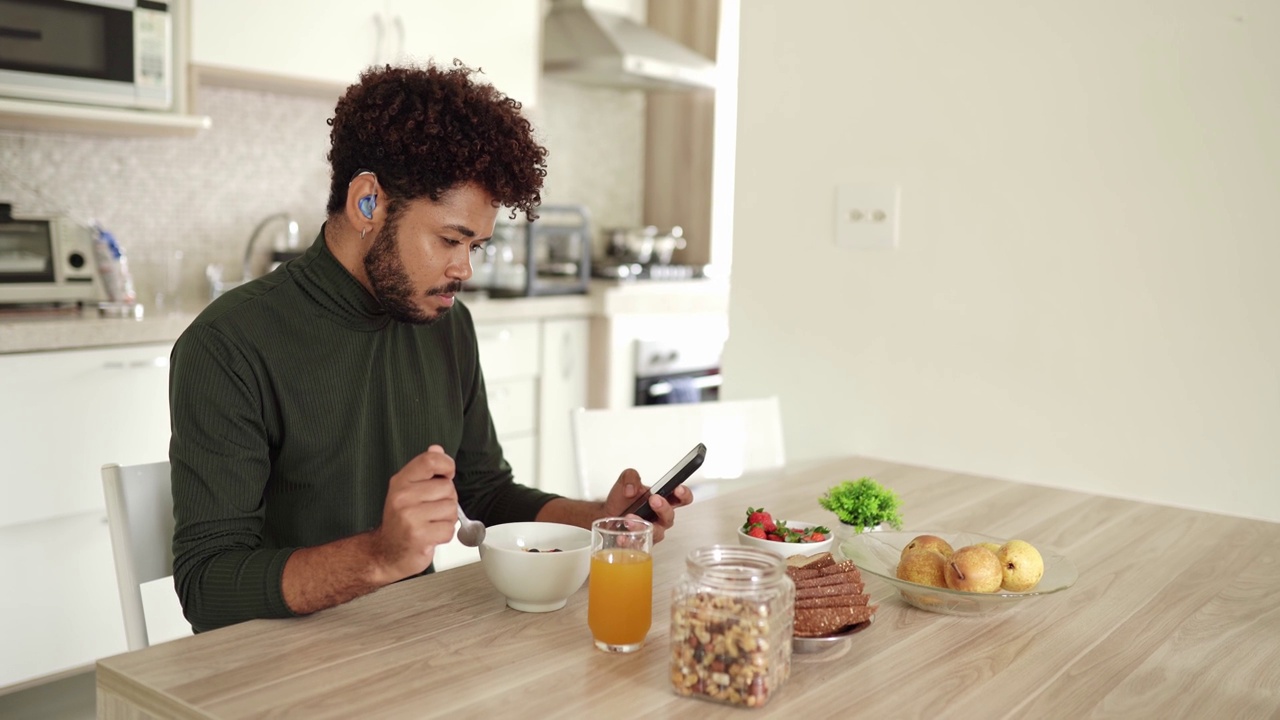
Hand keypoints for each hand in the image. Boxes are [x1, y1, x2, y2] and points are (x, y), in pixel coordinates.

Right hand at [369, 445, 458, 581]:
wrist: (385, 553)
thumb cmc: (400, 522)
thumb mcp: (407, 490)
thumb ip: (424, 470)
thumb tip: (437, 449)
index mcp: (401, 482)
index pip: (430, 460)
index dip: (446, 465)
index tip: (447, 474)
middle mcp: (403, 497)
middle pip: (447, 487)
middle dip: (447, 500)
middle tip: (431, 511)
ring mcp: (410, 516)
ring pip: (451, 508)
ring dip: (447, 519)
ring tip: (430, 524)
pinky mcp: (419, 535)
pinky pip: (449, 529)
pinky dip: (445, 534)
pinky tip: (431, 535)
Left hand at [603, 468, 692, 542]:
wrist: (607, 514)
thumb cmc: (622, 500)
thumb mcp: (625, 482)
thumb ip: (630, 477)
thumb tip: (631, 489)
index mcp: (663, 499)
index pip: (681, 498)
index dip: (683, 494)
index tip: (677, 489)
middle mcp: (660, 517)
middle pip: (670, 516)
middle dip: (663, 508)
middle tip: (654, 500)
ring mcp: (652, 530)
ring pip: (655, 532)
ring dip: (642, 526)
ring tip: (629, 520)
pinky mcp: (641, 541)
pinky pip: (639, 543)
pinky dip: (629, 540)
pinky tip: (621, 536)